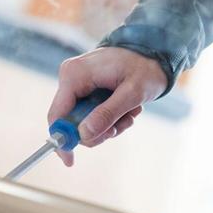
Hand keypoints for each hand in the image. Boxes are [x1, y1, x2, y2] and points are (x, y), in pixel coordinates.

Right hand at [47, 46, 167, 166]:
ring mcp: (78, 83)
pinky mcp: (85, 89)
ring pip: (84, 121)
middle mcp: (71, 78)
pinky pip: (91, 114)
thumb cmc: (145, 67)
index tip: (70, 161)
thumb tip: (84, 135)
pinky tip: (127, 108)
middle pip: (71, 122)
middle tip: (120, 126)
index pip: (57, 115)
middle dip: (98, 130)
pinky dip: (111, 118)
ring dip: (109, 124)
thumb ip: (108, 113)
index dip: (62, 140)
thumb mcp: (132, 93)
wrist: (155, 51)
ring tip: (130, 112)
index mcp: (75, 75)